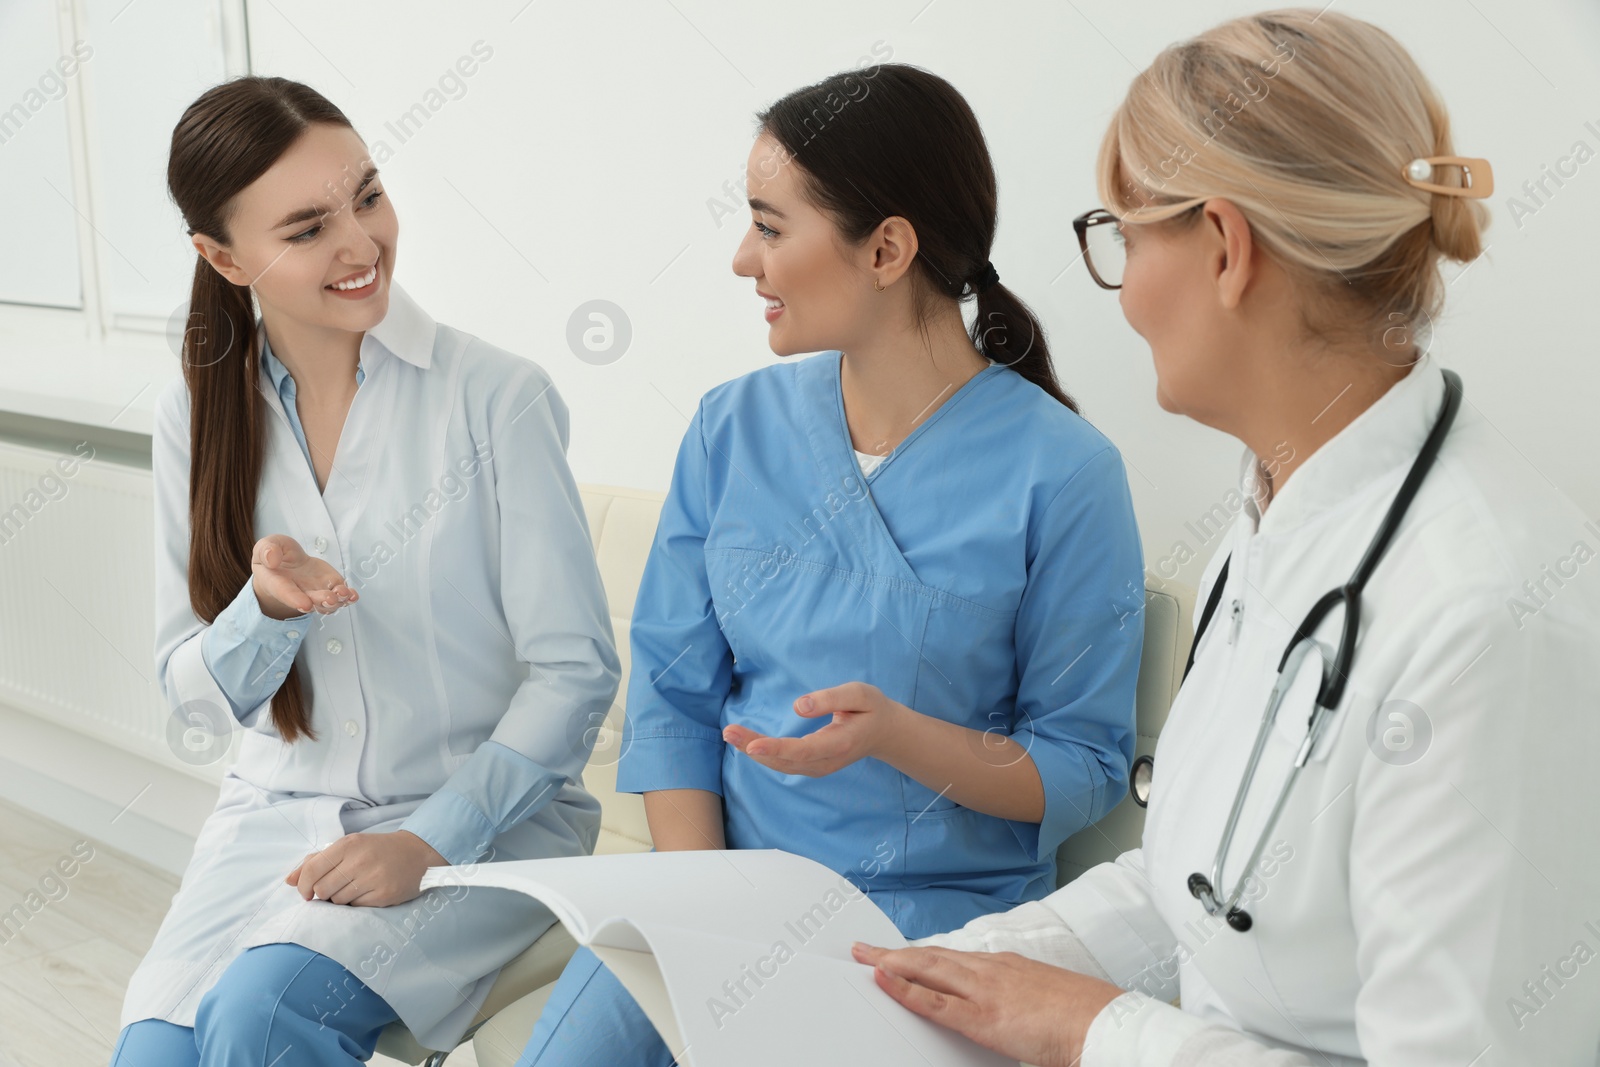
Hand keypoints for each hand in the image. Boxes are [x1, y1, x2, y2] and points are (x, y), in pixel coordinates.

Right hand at [252, 534, 358, 619]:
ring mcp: (315, 591)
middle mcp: (298, 592)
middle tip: (329, 599)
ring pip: (327, 602)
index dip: (295, 599)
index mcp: (277, 583)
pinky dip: (348, 597)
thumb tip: (272, 558)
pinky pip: (339, 594)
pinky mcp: (330, 585)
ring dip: (337, 600)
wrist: (284, 563)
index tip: (304, 604)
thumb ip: (267, 550)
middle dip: (321, 601)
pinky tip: (353, 595)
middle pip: (310, 601)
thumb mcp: (265, 547)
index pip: (285, 593)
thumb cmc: (274, 557)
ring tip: (344, 594)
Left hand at [283, 830, 446, 907]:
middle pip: (322, 890)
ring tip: (354, 888)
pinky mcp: (383, 895)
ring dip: (340, 899)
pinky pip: (355, 908)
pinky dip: (356, 904)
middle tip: (336, 887)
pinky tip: (366, 893)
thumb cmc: (377, 850)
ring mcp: (372, 878)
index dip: (303, 885)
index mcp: (348, 844)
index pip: (311, 870)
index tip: (307, 891)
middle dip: (323, 894)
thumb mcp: (349, 847)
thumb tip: (288, 880)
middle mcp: (359, 860)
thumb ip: (317, 861)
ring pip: (337, 901)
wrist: (417, 853)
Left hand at [722, 681, 906, 776]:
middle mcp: (827, 761)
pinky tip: (746, 742)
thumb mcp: (860, 694)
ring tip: (730, 734)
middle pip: (785, 760)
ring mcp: (818, 767)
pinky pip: (783, 763)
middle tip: (729, 731)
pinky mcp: (812, 766)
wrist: (884, 733)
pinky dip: (763, 754)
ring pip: (781, 765)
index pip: (804, 750)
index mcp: (840, 743)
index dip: (777, 749)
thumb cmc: (871, 709)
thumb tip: (799, 706)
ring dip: (753, 751)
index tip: (753, 746)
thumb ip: (831, 698)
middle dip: (754, 748)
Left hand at [850, 942, 1124, 1066]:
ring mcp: (985, 989)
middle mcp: (992, 969)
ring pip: (927, 970)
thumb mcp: (1045, 999)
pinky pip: (934, 1000)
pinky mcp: (983, 1015)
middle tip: (867, 950)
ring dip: (892, 963)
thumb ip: (1020, 1001)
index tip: (904, 954)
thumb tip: (1012, 1013)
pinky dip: (904, 988)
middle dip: (898, 953)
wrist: (1105, 1024)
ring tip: (865, 959)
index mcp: (1008, 966)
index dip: (925, 955)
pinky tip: (884, 980)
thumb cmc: (1085, 1017)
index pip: (955, 957)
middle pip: (933, 956)